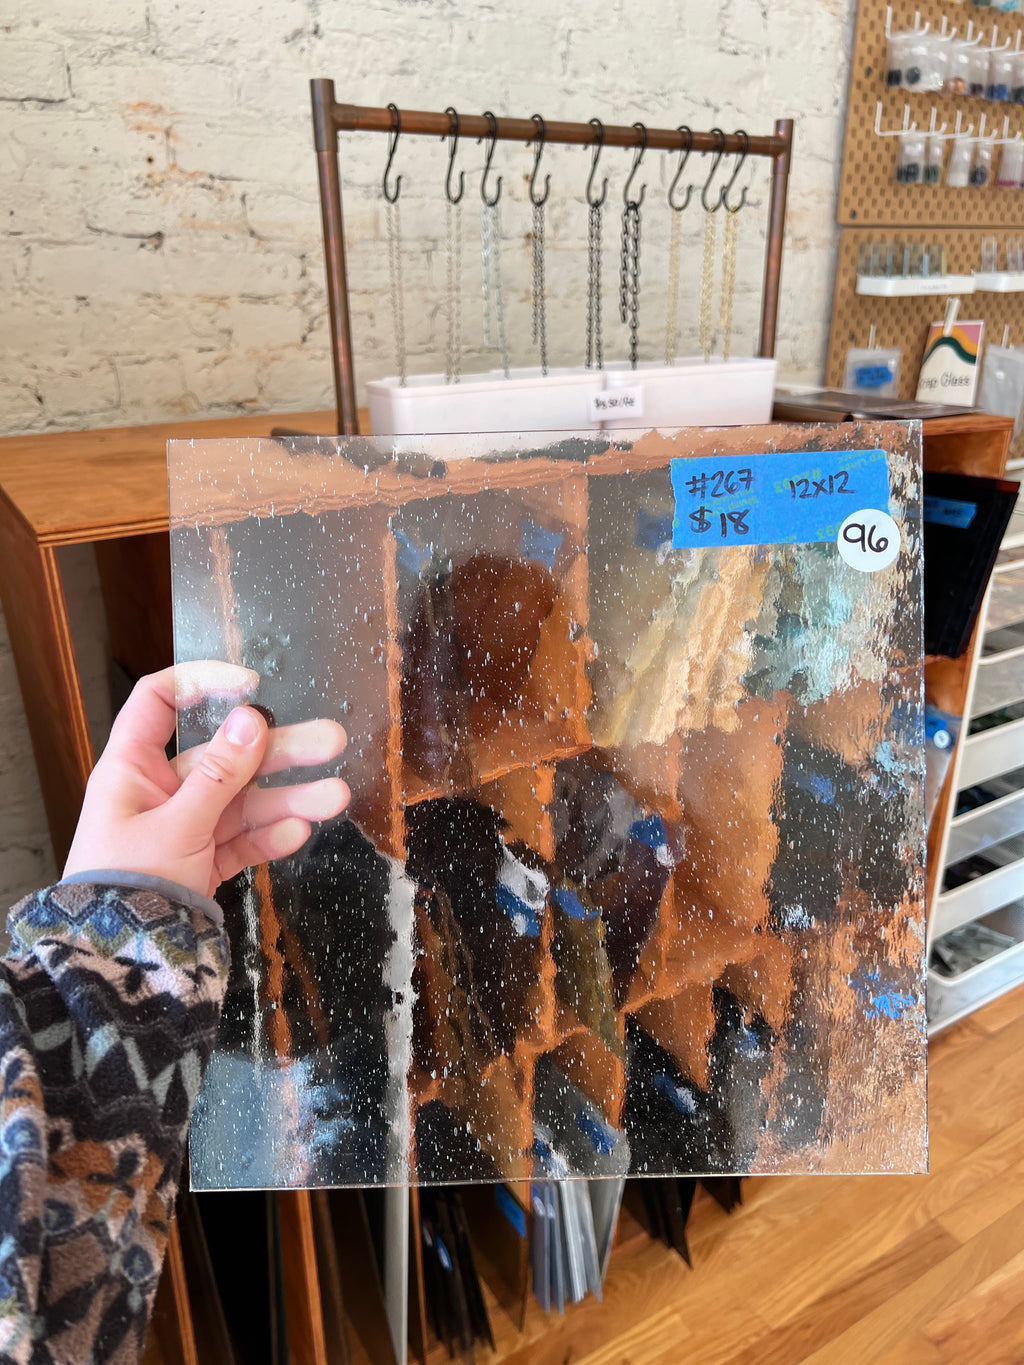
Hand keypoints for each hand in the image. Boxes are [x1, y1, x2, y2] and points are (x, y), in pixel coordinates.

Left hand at [64, 661, 349, 897]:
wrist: (121, 963)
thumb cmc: (128, 886)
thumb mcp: (176, 825)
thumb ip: (218, 775)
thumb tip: (251, 718)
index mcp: (132, 769)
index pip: (160, 702)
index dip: (203, 684)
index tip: (250, 686)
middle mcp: (160, 792)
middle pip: (226, 755)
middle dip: (280, 750)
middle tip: (331, 741)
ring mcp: (185, 828)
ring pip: (244, 802)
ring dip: (289, 798)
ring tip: (336, 797)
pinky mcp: (203, 863)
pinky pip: (242, 841)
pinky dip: (268, 837)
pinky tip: (298, 832)